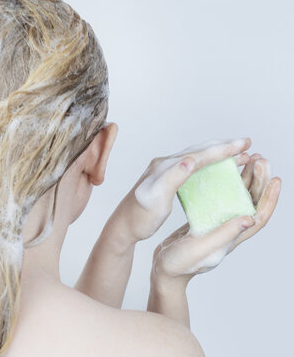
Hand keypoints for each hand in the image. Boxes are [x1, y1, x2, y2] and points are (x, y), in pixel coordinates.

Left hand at [111, 137, 252, 243]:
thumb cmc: (139, 217)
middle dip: (223, 146)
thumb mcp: (155, 199)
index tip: (242, 144)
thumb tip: (191, 159)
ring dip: (217, 153)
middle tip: (246, 143)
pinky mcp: (166, 177)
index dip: (222, 150)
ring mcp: (166, 170)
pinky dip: (207, 163)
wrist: (123, 226)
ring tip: (236, 153)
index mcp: (165, 167)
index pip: (198, 155)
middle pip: (199, 150)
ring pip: (196, 156)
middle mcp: (165, 164)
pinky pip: (191, 165)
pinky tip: (214, 166)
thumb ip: (172, 178)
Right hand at [150, 154, 280, 287]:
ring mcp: (218, 224)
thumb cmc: (181, 263)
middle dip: (259, 182)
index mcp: (232, 238)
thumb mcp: (202, 248)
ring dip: (247, 180)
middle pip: (251, 204)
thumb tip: (249, 219)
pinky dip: (227, 184)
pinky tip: (224, 174)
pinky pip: (223, 199)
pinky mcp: (207, 219)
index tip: (276, 179)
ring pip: (239, 199)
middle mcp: (229, 230)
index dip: (270, 199)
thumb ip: (224, 234)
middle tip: (261, 161)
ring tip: (249, 161)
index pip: (259, 217)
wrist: (165, 269)